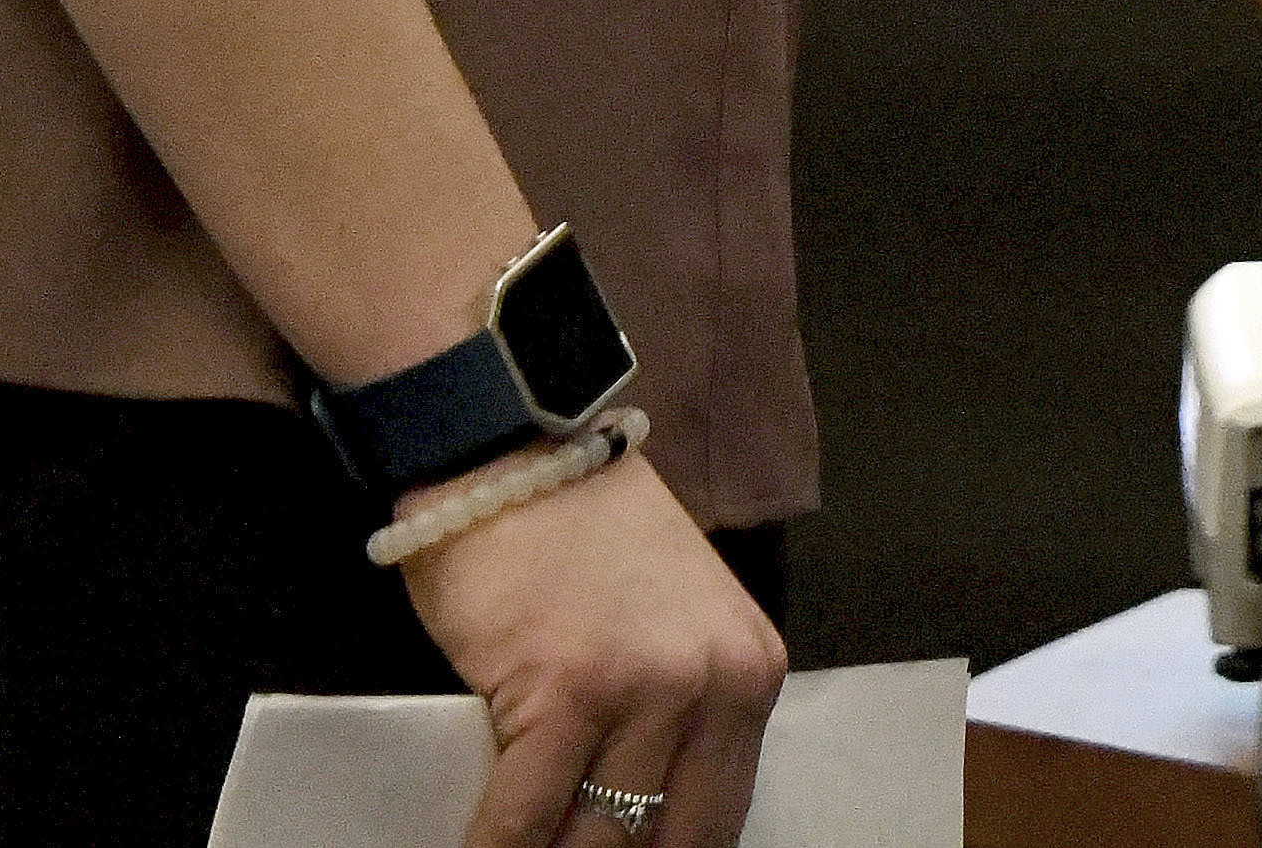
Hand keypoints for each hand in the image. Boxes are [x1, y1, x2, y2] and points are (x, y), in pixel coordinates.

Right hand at [403, 449, 785, 847]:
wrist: (510, 454)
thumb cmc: (581, 535)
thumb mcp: (675, 622)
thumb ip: (680, 716)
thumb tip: (646, 825)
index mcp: (751, 672)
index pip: (719, 820)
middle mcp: (712, 685)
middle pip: (664, 840)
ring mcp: (641, 690)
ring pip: (594, 841)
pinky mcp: (564, 695)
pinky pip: (524, 820)